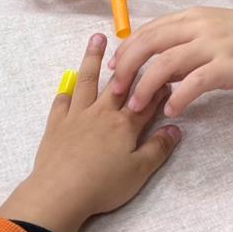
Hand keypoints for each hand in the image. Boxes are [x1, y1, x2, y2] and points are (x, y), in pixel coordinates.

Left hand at [0, 33, 181, 231]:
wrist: (60, 193)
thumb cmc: (103, 185)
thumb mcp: (139, 171)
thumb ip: (158, 148)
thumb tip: (176, 128)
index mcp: (125, 124)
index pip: (145, 99)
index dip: (157, 86)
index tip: (165, 74)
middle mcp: (103, 113)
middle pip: (118, 83)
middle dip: (128, 61)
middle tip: (134, 41)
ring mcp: (77, 116)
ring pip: (88, 81)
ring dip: (93, 59)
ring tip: (96, 38)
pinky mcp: (57, 124)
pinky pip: (62, 103)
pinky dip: (66, 92)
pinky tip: (67, 86)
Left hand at [107, 4, 232, 117]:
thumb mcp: (213, 31)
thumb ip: (185, 45)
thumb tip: (158, 66)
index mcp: (191, 17)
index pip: (148, 30)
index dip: (126, 50)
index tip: (112, 69)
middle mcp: (198, 26)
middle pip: (149, 43)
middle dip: (127, 68)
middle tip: (115, 91)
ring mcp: (214, 45)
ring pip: (167, 63)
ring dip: (146, 86)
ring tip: (136, 107)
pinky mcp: (230, 65)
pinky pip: (196, 82)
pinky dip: (179, 96)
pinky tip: (172, 110)